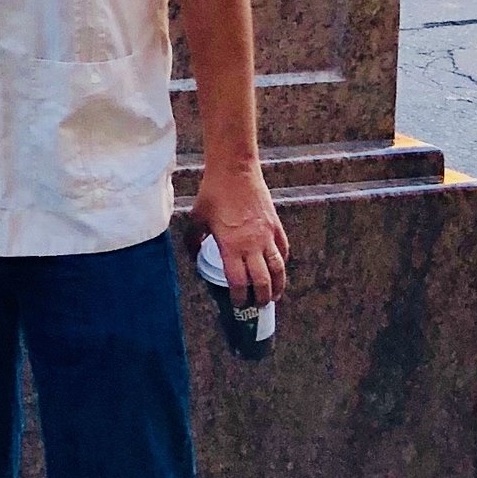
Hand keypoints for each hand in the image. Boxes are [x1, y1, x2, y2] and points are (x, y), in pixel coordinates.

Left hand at [191, 162, 288, 305]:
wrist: (235, 171)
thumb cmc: (213, 194)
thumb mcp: (196, 219)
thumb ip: (193, 241)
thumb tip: (193, 255)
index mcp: (231, 247)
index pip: (238, 281)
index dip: (239, 297)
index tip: (238, 304)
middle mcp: (252, 245)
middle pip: (262, 280)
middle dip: (260, 297)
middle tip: (258, 306)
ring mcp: (267, 235)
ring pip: (278, 268)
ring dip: (278, 285)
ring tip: (274, 296)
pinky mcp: (276, 225)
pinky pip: (283, 249)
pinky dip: (282, 262)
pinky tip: (279, 269)